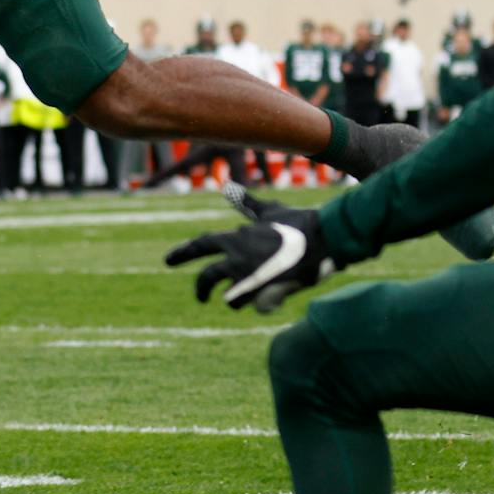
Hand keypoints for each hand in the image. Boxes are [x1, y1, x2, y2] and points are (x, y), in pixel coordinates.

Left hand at [168, 185, 337, 312]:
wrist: (325, 237)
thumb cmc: (298, 222)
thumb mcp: (268, 211)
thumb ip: (246, 204)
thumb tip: (228, 186)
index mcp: (234, 238)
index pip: (200, 245)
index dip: (183, 252)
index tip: (168, 260)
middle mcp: (236, 258)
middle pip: (207, 277)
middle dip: (201, 288)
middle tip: (201, 297)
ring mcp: (250, 277)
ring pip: (231, 299)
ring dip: (238, 299)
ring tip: (246, 298)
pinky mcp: (267, 292)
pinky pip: (256, 307)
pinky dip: (262, 305)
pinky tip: (271, 302)